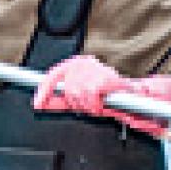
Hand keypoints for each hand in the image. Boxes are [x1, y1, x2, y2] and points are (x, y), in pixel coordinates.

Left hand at [32, 55, 170, 137]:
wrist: (133, 93)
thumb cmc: (105, 92)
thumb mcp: (80, 94)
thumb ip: (61, 98)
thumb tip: (42, 104)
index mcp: (73, 65)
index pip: (51, 77)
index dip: (43, 92)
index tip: (37, 105)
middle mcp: (81, 63)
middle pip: (67, 91)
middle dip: (77, 104)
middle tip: (90, 105)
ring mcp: (92, 69)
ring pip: (77, 95)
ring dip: (88, 106)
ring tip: (98, 104)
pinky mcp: (103, 77)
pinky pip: (90, 97)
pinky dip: (95, 105)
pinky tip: (102, 104)